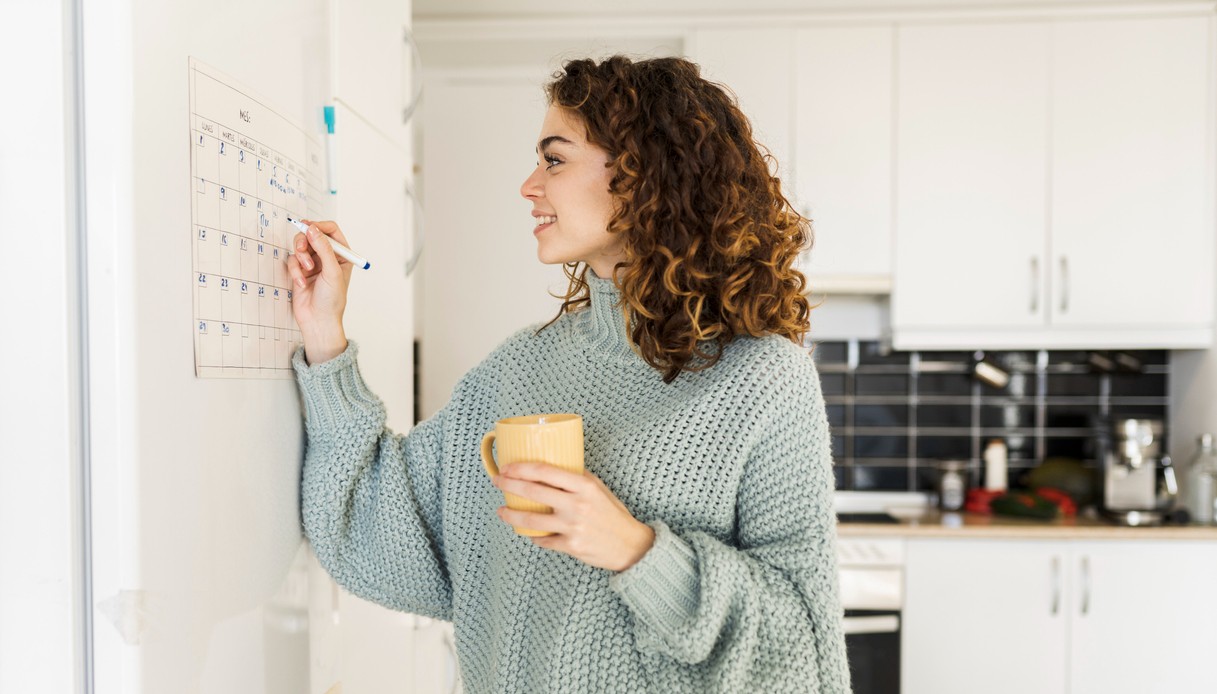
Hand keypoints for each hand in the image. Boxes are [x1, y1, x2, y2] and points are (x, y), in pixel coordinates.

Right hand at [284, 219, 353, 363]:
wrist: (319, 321)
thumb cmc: (332, 300)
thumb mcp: (332, 271)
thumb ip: (323, 248)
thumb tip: (313, 229)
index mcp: (341, 255)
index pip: (331, 230)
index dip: (319, 226)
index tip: (308, 228)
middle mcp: (327, 257)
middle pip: (312, 235)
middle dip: (305, 241)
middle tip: (302, 248)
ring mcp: (313, 263)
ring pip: (300, 246)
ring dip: (300, 256)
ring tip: (305, 270)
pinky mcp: (300, 271)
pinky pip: (292, 261)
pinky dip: (295, 271)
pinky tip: (301, 283)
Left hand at [492, 463, 654, 571]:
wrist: (630, 545)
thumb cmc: (613, 513)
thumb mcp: (599, 489)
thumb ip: (577, 478)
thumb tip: (551, 468)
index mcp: (584, 486)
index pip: (545, 471)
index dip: (522, 468)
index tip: (508, 466)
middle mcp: (577, 505)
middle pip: (533, 492)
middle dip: (509, 485)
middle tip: (497, 482)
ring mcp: (572, 527)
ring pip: (532, 521)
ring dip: (512, 515)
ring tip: (502, 510)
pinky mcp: (571, 546)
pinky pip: (543, 540)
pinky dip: (533, 537)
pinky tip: (528, 532)